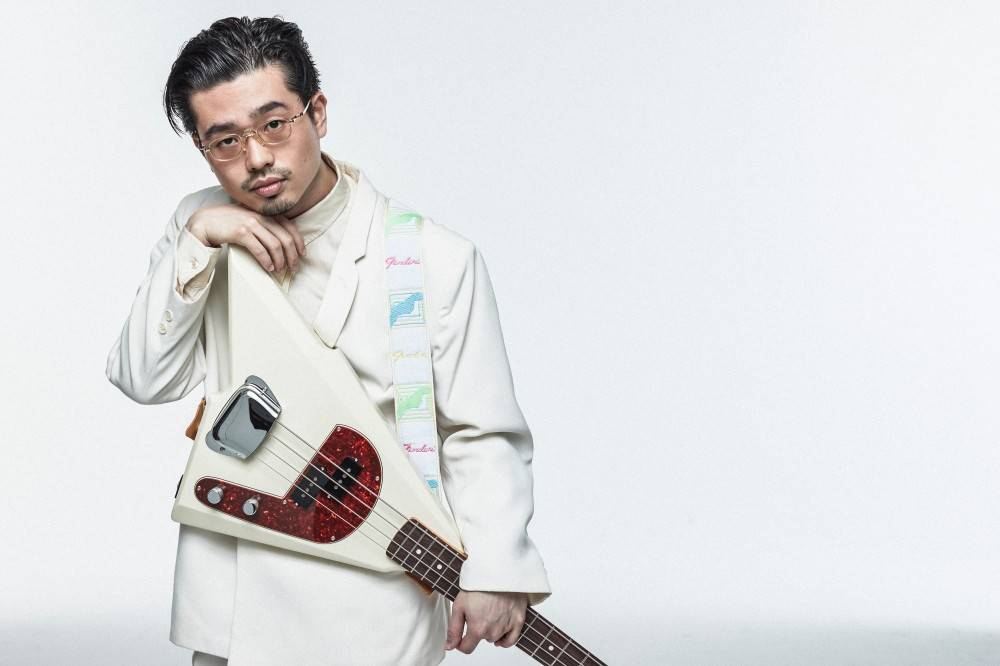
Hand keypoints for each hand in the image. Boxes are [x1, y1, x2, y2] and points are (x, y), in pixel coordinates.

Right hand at [186, 204, 305, 272]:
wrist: (204, 222)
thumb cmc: (227, 222)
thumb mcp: (249, 219)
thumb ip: (264, 225)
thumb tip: (281, 242)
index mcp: (265, 213)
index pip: (290, 227)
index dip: (299, 242)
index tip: (302, 254)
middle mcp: (260, 216)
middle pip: (285, 238)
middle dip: (293, 256)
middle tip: (294, 268)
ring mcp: (251, 223)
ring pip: (275, 245)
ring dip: (280, 261)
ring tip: (279, 270)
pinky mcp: (241, 232)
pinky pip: (260, 249)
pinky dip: (267, 260)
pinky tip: (268, 267)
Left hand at [445, 590, 527, 653]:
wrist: (500, 571)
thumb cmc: (479, 585)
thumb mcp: (459, 605)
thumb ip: (454, 629)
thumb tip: (450, 646)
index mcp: (477, 629)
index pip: (467, 648)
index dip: (461, 643)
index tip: (461, 637)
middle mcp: (493, 631)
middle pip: (481, 640)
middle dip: (478, 630)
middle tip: (477, 612)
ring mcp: (507, 627)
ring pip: (495, 638)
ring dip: (491, 630)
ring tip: (489, 612)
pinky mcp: (518, 621)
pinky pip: (511, 639)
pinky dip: (505, 639)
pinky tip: (500, 631)